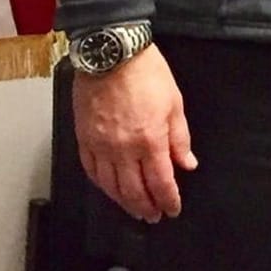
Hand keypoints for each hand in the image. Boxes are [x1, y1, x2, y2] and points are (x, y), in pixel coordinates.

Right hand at [72, 44, 196, 222]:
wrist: (112, 53)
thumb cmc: (146, 73)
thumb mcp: (174, 103)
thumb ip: (180, 138)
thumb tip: (186, 164)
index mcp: (150, 140)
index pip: (161, 182)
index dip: (169, 200)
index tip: (173, 209)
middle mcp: (123, 149)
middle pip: (134, 191)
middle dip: (146, 208)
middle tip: (154, 217)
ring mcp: (100, 146)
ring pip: (111, 186)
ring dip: (124, 202)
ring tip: (135, 210)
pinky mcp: (84, 139)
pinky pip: (91, 171)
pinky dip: (102, 186)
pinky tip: (109, 190)